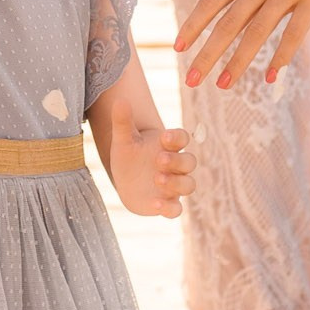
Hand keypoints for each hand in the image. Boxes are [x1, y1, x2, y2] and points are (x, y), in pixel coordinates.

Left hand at [104, 100, 195, 218]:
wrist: (125, 180)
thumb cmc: (129, 155)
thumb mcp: (123, 139)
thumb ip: (122, 121)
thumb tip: (119, 100)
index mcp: (168, 146)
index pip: (182, 138)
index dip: (178, 137)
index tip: (164, 136)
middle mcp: (176, 166)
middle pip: (190, 161)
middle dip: (177, 160)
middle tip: (159, 159)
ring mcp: (174, 186)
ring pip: (189, 185)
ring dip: (177, 182)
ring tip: (157, 179)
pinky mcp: (167, 204)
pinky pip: (176, 209)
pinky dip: (170, 207)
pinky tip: (155, 204)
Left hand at [176, 0, 309, 91]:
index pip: (212, 0)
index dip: (193, 25)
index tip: (178, 46)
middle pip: (227, 23)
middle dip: (207, 53)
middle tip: (191, 80)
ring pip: (255, 32)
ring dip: (237, 61)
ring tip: (223, 85)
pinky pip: (294, 33)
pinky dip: (281, 57)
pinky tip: (270, 76)